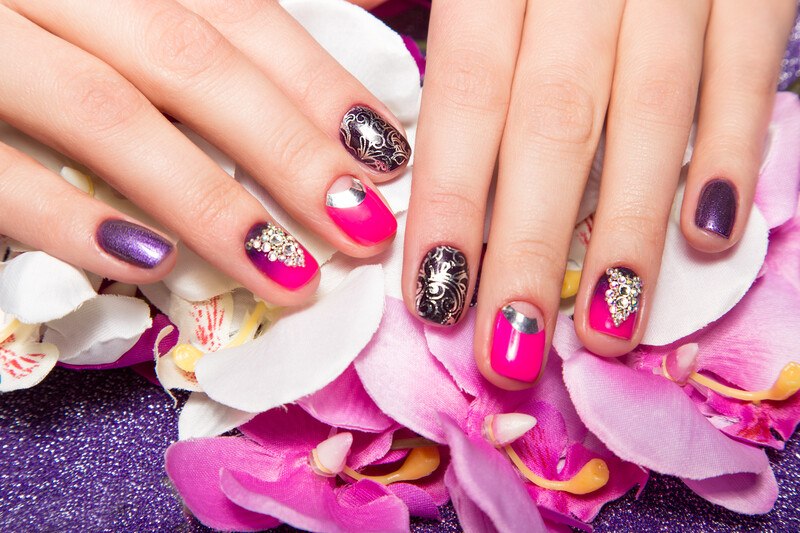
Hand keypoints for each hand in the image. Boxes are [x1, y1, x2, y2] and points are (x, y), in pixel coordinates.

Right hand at [0, 0, 408, 305]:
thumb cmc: (36, 19)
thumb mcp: (114, 2)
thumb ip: (201, 17)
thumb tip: (331, 44)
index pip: (239, 10)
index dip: (320, 83)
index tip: (386, 153)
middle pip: (188, 57)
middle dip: (288, 148)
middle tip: (362, 225)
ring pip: (103, 111)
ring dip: (204, 199)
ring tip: (285, 269)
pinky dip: (67, 217)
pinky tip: (146, 264)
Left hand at [403, 0, 796, 388]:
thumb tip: (351, 82)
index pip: (465, 95)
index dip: (449, 202)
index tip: (434, 296)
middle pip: (550, 121)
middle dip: (528, 243)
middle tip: (509, 348)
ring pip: (650, 107)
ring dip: (626, 225)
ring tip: (606, 325)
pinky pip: (747, 62)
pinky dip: (732, 148)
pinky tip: (707, 236)